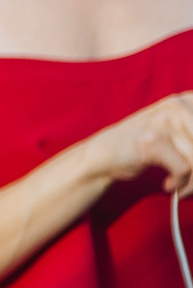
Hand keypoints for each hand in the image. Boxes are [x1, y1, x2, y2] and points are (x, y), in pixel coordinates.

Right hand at [78, 93, 192, 194]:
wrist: (105, 154)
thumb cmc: (149, 146)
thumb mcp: (182, 134)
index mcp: (191, 100)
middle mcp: (181, 104)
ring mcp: (165, 120)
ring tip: (182, 187)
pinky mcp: (152, 140)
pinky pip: (183, 169)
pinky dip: (179, 184)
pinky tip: (169, 185)